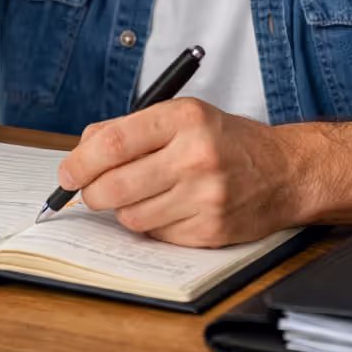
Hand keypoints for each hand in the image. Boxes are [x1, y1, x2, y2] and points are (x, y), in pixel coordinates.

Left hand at [57, 98, 307, 247]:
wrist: (286, 171)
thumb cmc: (226, 140)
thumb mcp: (183, 116)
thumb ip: (130, 129)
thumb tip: (80, 155)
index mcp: (184, 118)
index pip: (112, 143)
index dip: (79, 162)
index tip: (65, 173)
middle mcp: (196, 156)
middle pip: (115, 186)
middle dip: (92, 193)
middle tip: (90, 191)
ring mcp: (206, 197)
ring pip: (132, 216)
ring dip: (125, 209)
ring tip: (144, 193)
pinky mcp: (211, 230)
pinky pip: (157, 235)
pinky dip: (154, 224)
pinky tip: (172, 207)